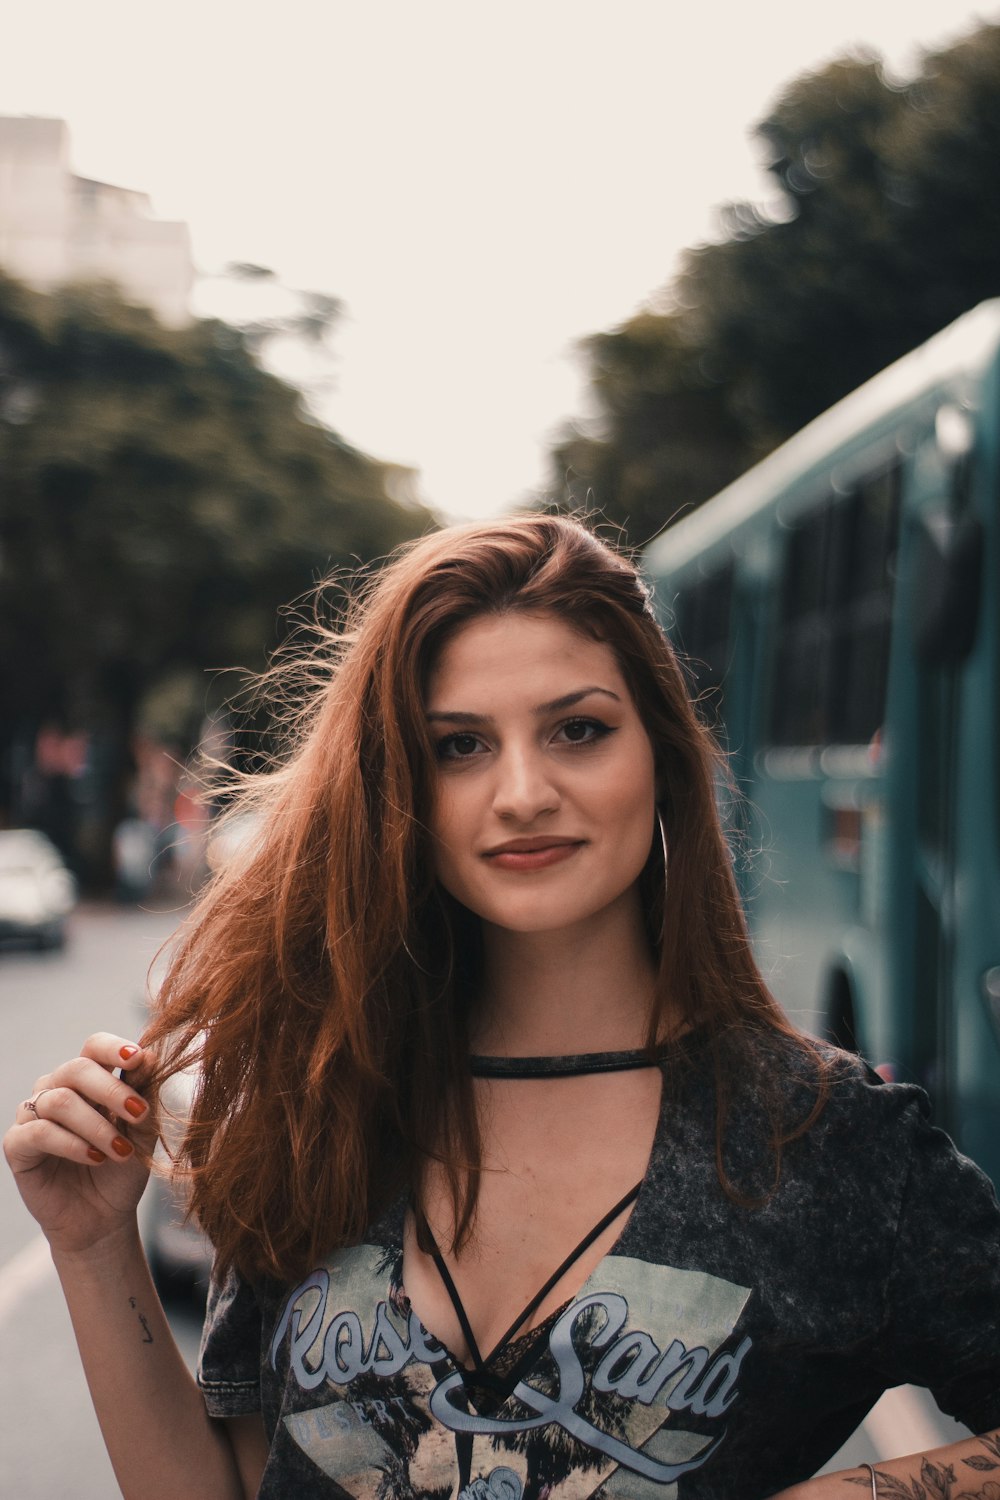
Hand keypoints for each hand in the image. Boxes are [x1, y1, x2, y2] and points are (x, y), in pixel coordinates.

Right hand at [3, 1033, 156, 1257]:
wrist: (104, 1217)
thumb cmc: (123, 1168)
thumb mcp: (142, 1130)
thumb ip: (143, 1093)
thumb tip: (151, 1055)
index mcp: (88, 1079)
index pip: (94, 1046)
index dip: (114, 1048)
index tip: (139, 1059)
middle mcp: (56, 1089)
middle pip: (77, 1068)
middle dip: (111, 1090)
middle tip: (138, 1114)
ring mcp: (33, 1115)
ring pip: (59, 1100)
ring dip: (96, 1125)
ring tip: (120, 1152)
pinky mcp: (17, 1145)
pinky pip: (39, 1132)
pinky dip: (72, 1144)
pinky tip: (95, 1158)